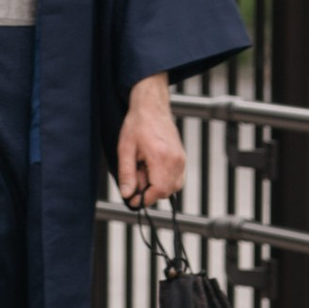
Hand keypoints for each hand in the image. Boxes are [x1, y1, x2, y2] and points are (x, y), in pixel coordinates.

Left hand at [114, 76, 185, 204]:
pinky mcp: (183, 158)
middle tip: (136, 174)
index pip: (158, 190)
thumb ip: (127, 173)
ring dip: (157, 185)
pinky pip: (177, 179)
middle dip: (149, 191)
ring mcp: (182, 159)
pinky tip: (152, 167)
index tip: (133, 200)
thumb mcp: (125, 149)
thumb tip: (127, 194)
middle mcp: (176, 160)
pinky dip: (164, 179)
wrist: (152, 107)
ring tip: (143, 168)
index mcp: (161, 157)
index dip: (144, 199)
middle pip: (166, 191)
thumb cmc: (137, 125)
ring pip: (173, 187)